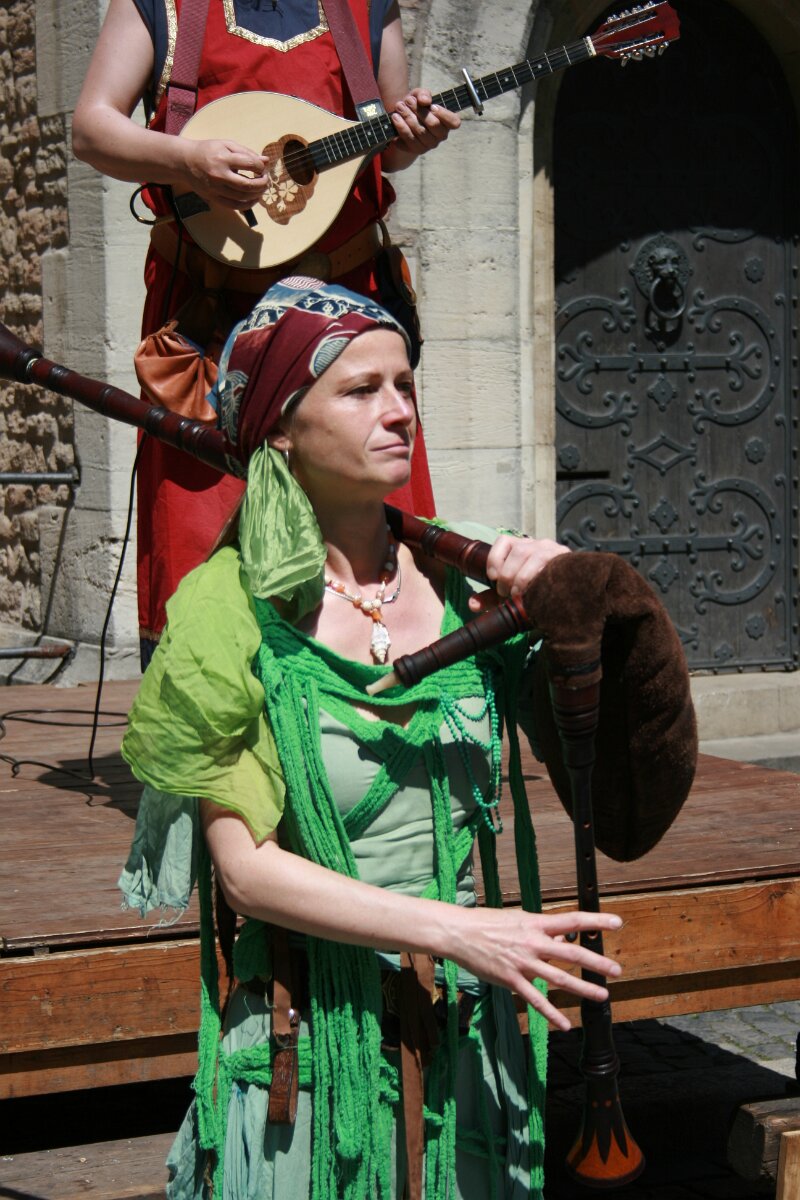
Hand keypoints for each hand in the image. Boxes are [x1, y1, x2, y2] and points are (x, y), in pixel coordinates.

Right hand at [182, 138, 270, 208]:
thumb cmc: (208, 150)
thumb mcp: (226, 145)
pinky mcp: (213, 198)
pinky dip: (247, 205)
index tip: (262, 167)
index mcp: (224, 158)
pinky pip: (234, 206)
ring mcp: (216, 189)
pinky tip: (253, 199)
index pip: (250, 164)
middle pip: (248, 185)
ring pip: (243, 197)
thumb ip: (246, 152)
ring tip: (261, 189)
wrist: (185, 161)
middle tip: (266, 180)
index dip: (261, 167)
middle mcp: (220, 175)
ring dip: (257, 194)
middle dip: (262, 184)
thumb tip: (266, 160)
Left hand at [389, 88, 460, 156]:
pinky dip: (401, 127)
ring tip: (399, 106)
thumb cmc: (416, 105)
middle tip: (408, 101)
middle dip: (419, 110)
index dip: (443, 114)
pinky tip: (395, 118)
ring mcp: (429, 145)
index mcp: (447, 122)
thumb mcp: (420, 95)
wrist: (402, 118)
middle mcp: (441, 136)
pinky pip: (409, 139)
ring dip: (408, 117)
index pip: (454, 122)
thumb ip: (424, 94)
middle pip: (433, 124)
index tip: (431, 106)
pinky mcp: (416, 150)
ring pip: (420, 132)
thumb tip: (425, 101)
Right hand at [449, 907, 622, 1030]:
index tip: (617, 922)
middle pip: (571, 952)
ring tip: (603, 995)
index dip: (596, 921)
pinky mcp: (511, 980)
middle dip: (596, 962)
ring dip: (583, 988)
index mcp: (536, 924)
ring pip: (559, 978)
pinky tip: (565, 1024)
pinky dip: (551, 1013)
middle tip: (617, 970)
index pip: (572, 920)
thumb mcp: (518, 920)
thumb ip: (542, 930)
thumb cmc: (489, 923)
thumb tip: (563, 938)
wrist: (460, 933)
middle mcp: (533, 942)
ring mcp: (523, 963)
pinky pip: (535, 1000)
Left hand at [468, 535, 568, 613]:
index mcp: (522, 547)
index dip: (494, 558)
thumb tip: (471, 604)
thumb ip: (491, 598)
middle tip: (506, 593)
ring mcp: (552, 549)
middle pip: (517, 551)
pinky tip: (533, 591)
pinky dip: (534, 577)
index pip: (504, 541)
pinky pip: (546, 561)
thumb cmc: (536, 595)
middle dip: (507, 574)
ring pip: (530, 554)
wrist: (567, 600)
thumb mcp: (511, 596)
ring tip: (517, 594)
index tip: (492, 577)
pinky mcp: (564, 558)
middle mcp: (537, 544)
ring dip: (519, 577)